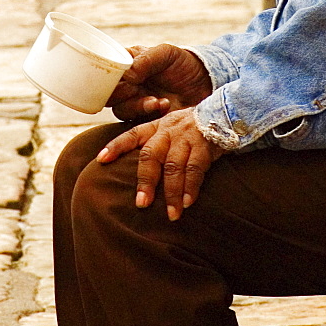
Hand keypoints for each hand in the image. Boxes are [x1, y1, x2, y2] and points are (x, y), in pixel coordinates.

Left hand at [97, 108, 223, 219]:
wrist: (225, 112)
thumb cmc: (192, 128)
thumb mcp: (171, 129)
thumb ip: (156, 145)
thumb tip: (137, 172)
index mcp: (157, 127)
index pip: (131, 135)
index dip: (116, 146)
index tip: (100, 160)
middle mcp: (168, 131)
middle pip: (151, 156)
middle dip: (146, 181)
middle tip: (142, 204)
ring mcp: (187, 137)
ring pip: (174, 167)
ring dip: (172, 192)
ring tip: (171, 214)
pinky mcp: (205, 145)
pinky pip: (196, 168)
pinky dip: (191, 187)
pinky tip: (188, 203)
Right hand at [106, 44, 212, 121]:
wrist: (206, 84)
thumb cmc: (184, 64)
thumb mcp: (166, 54)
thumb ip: (146, 60)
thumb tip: (127, 76)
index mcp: (126, 64)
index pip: (104, 71)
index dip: (107, 77)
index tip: (123, 77)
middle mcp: (127, 84)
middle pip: (107, 94)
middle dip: (121, 94)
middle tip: (136, 89)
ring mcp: (135, 102)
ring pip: (120, 110)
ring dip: (137, 106)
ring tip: (158, 101)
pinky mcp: (145, 119)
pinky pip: (135, 123)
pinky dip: (148, 115)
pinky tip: (163, 106)